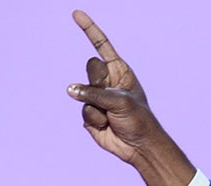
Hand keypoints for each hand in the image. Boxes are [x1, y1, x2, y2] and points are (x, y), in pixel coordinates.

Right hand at [66, 10, 193, 185]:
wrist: (139, 146)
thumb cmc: (138, 120)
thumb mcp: (121, 101)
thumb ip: (95, 93)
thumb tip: (70, 90)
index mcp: (120, 71)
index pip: (102, 46)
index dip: (90, 30)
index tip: (76, 14)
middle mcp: (107, 81)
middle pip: (90, 69)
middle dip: (99, 83)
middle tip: (113, 98)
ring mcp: (96, 96)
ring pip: (83, 93)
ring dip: (98, 107)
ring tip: (112, 116)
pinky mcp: (89, 113)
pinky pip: (83, 111)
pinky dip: (94, 120)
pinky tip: (106, 125)